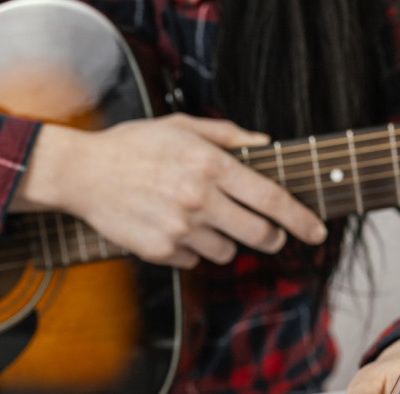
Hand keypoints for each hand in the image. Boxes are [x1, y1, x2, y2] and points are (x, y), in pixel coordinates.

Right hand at [11, 113, 326, 266]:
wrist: (82, 174)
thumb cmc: (131, 146)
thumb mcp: (179, 127)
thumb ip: (226, 135)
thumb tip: (264, 145)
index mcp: (210, 166)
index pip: (271, 199)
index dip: (301, 219)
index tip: (317, 232)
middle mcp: (199, 200)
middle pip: (258, 234)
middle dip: (270, 238)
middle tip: (268, 236)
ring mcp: (179, 230)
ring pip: (226, 253)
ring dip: (224, 243)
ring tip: (200, 223)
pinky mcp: (159, 251)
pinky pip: (192, 261)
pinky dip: (190, 250)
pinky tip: (171, 230)